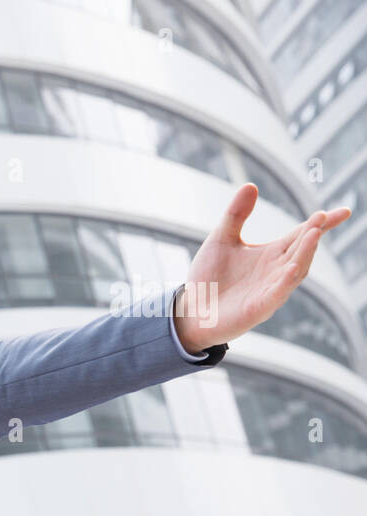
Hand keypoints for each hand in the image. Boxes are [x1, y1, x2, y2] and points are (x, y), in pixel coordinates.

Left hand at [173, 183, 351, 352]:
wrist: (191, 310)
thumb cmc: (209, 277)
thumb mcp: (221, 240)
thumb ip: (236, 215)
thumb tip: (250, 185)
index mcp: (272, 254)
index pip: (302, 234)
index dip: (322, 223)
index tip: (343, 211)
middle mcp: (276, 271)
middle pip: (302, 250)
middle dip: (312, 234)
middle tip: (321, 218)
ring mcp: (270, 291)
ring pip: (295, 272)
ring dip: (305, 254)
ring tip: (312, 235)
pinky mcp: (258, 309)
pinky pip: (276, 295)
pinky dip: (285, 282)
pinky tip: (291, 268)